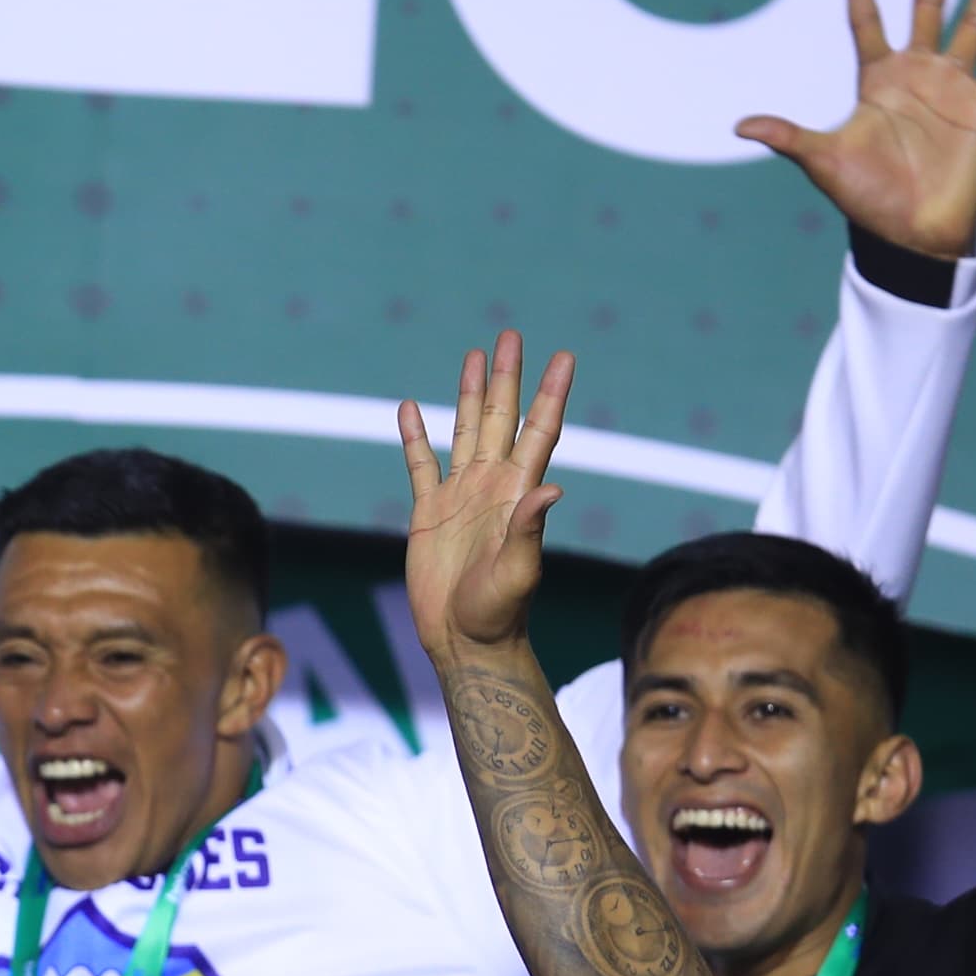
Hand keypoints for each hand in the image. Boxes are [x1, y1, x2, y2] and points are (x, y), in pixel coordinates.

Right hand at [398, 333, 573, 656]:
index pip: (538, 430)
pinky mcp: (429, 513)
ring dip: (471, 394)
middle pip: (502, 418)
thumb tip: (551, 488)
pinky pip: (420, 465)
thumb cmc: (498, 612)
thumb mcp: (518, 571)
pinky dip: (415, 436)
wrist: (464, 640)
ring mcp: (460, 496)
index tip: (563, 356)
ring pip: (465, 431)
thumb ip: (529, 529)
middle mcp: (492, 485)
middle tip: (512, 335)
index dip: (550, 394)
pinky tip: (411, 408)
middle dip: (508, 377)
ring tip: (475, 356)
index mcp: (516, 493)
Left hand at [733, 0, 975, 262]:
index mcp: (877, 78)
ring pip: (974, 21)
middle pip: (928, 1)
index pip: (866, 17)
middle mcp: (917, 72)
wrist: (909, 233)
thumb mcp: (823, 162)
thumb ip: (788, 136)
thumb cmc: (866, 198)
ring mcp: (953, 86)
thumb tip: (739, 126)